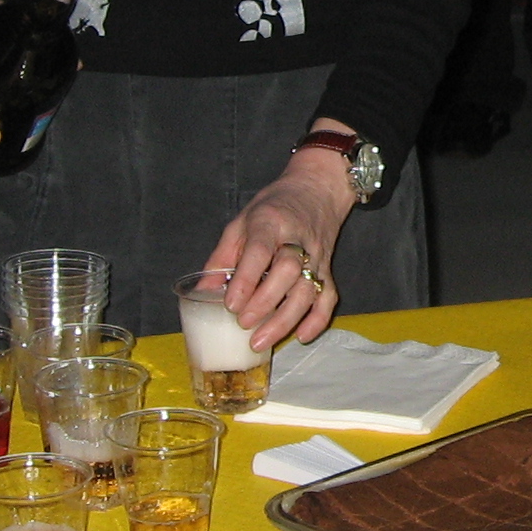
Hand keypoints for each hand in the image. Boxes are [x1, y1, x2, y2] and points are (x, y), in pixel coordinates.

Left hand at [202, 151, 354, 350]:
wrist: (318, 189)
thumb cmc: (274, 207)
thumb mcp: (241, 222)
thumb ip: (222, 256)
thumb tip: (202, 292)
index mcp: (270, 222)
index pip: (260, 250)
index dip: (246, 278)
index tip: (231, 304)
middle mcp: (297, 239)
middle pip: (288, 272)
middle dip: (265, 301)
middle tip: (243, 323)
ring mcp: (317, 256)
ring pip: (308, 290)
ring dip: (286, 319)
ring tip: (261, 341)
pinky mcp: (329, 269)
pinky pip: (329, 297)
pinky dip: (318, 319)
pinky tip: (300, 337)